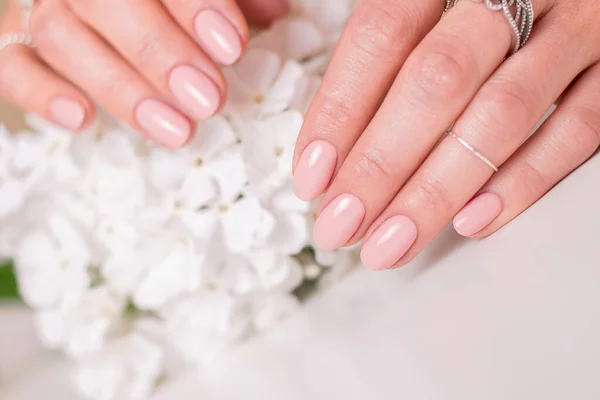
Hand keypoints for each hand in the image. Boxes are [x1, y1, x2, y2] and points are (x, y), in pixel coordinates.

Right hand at [0, 0, 288, 146]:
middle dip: (159, 51)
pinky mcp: (12, 41)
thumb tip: (278, 11)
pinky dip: (40, 91)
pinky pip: (10, 63)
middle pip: (103, 0)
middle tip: (208, 100)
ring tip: (176, 129)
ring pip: (62, 36)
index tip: (231, 47)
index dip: (194, 5)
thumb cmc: (165, 2)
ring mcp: (38, 5)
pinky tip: (81, 118)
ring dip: (120, 87)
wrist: (106, 5)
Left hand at [292, 0, 599, 269]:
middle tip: (341, 225)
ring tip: (392, 241)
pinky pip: (578, 128)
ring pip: (503, 114)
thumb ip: (385, 55)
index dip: (340, 109)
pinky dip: (523, 180)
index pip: (382, 34)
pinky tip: (471, 220)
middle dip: (381, 164)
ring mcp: (578, 25)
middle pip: (437, 81)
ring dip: (438, 190)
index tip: (312, 176)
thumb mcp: (430, 3)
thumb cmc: (480, 4)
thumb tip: (331, 149)